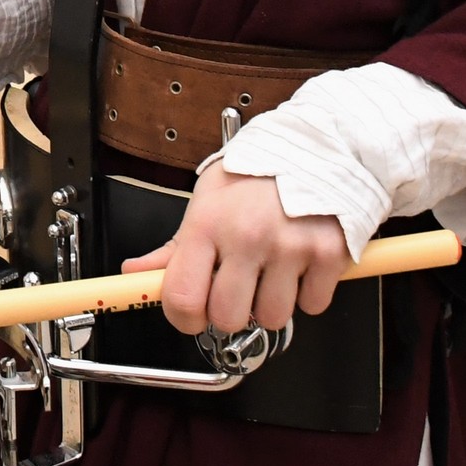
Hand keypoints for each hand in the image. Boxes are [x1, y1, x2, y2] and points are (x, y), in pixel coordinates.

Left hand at [122, 163, 351, 335]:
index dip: (184, 319)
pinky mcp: (329, 254)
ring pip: (273, 318)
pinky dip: (309, 292)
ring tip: (273, 269)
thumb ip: (176, 246)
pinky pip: (313, 305)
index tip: (191, 316)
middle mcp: (247, 236)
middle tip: (239, 287)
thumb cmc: (257, 173)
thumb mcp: (208, 198)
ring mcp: (290, 247)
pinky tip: (302, 263)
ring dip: (272, 303)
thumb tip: (136, 273)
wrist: (317, 147)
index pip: (182, 298)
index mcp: (208, 223)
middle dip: (232, 311)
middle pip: (228, 318)